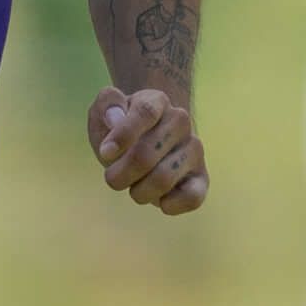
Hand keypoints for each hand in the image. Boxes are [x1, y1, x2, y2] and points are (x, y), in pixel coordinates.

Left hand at [88, 86, 209, 215]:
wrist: (146, 145)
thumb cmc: (121, 130)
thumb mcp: (104, 111)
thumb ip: (106, 105)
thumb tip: (115, 119)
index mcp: (157, 101)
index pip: (145, 112)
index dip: (122, 136)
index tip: (105, 153)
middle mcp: (181, 121)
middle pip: (145, 154)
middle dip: (120, 173)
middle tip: (112, 178)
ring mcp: (194, 149)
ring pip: (163, 179)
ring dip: (138, 192)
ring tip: (134, 187)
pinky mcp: (201, 177)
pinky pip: (191, 197)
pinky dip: (169, 204)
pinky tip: (160, 200)